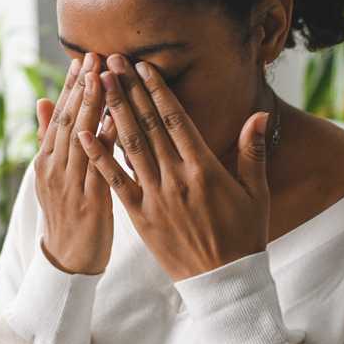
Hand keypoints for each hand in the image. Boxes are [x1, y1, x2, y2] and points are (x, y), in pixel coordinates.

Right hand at [33, 54, 116, 274]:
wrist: (68, 261)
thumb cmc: (68, 214)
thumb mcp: (53, 175)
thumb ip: (50, 139)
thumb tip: (42, 100)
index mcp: (46, 161)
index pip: (60, 116)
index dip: (71, 86)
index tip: (83, 58)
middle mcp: (55, 169)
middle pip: (69, 121)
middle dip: (82, 87)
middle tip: (94, 56)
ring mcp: (70, 185)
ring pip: (82, 138)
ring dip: (93, 106)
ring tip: (103, 77)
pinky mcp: (89, 202)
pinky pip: (99, 166)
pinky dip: (106, 142)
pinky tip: (117, 121)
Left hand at [74, 54, 271, 281]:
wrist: (224, 282)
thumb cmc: (244, 235)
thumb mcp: (257, 192)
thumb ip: (253, 151)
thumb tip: (259, 115)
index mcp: (204, 169)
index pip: (175, 119)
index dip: (157, 90)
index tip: (142, 66)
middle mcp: (176, 178)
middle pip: (147, 125)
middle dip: (128, 90)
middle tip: (111, 61)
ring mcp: (155, 197)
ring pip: (129, 146)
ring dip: (112, 112)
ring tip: (98, 84)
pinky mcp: (140, 216)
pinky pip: (115, 181)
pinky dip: (99, 156)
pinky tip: (83, 134)